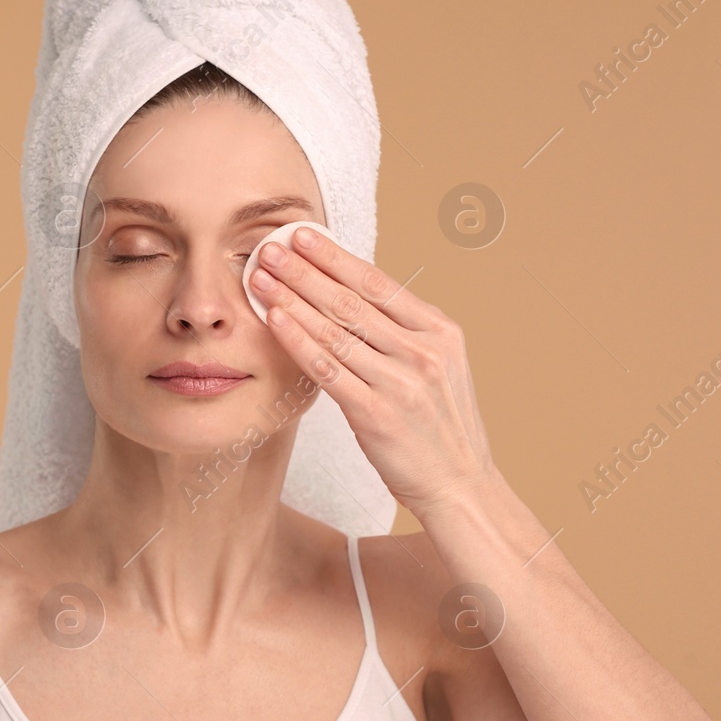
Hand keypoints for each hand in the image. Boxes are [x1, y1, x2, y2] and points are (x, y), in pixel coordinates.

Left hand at [249, 226, 496, 517]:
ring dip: (292, 299)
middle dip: (305, 270)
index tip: (303, 235)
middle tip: (269, 247)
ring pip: (336, 330)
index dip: (335, 257)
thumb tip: (354, 295)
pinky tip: (275, 320)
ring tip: (261, 278)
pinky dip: (298, 341)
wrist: (460, 485)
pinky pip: (327, 370)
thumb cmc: (441, 427)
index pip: (379, 283)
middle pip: (352, 301)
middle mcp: (423, 351)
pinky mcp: (376, 414)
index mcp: (440, 331)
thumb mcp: (439, 367)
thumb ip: (404, 333)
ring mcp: (401, 382)